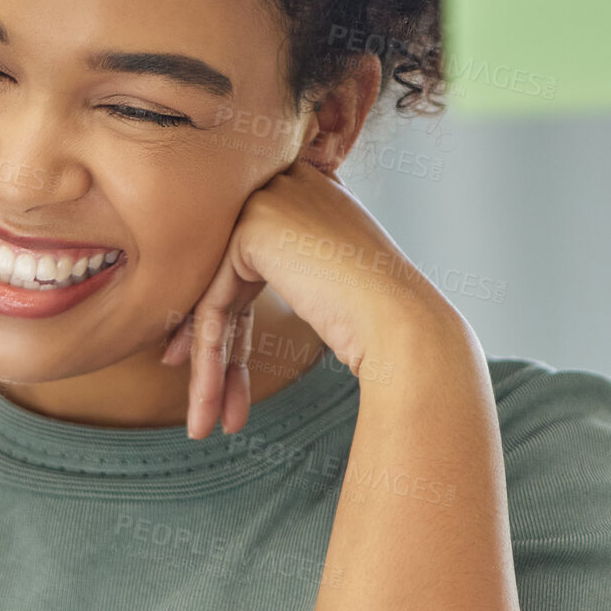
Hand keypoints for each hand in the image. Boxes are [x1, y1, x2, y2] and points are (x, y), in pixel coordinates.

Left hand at [160, 148, 441, 438]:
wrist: (407, 328)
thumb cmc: (382, 320)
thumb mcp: (326, 282)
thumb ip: (288, 267)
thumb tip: (229, 293)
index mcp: (308, 190)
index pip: (250, 264)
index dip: (233, 327)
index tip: (217, 378)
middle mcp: (285, 185)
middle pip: (229, 282)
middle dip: (214, 351)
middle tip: (206, 410)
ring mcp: (267, 201)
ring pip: (216, 298)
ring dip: (208, 368)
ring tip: (203, 426)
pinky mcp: (250, 229)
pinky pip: (213, 304)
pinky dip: (207, 361)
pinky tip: (206, 411)